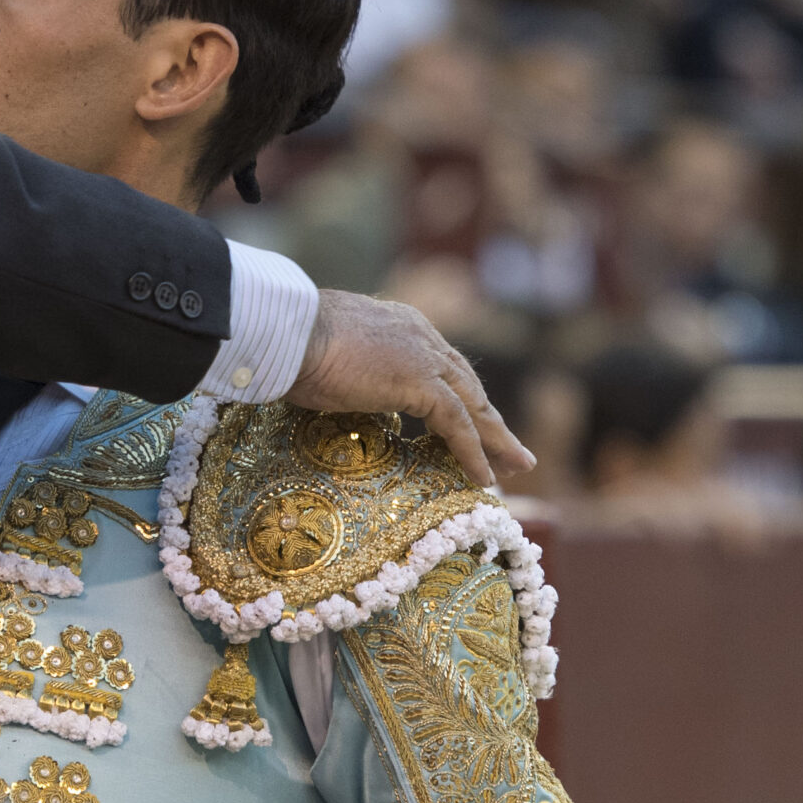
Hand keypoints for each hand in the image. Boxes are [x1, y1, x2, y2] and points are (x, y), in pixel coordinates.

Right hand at [287, 288, 532, 490]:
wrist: (285, 329)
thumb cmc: (288, 340)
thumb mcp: (327, 349)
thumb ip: (347, 364)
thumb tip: (334, 380)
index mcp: (401, 324)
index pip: (442, 363)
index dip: (460, 394)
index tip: (472, 418)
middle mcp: (421, 336)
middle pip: (467, 384)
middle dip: (490, 418)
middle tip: (511, 448)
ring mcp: (424, 358)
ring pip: (472, 405)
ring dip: (497, 439)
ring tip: (516, 467)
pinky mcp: (421, 384)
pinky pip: (457, 425)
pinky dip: (474, 453)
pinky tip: (485, 478)